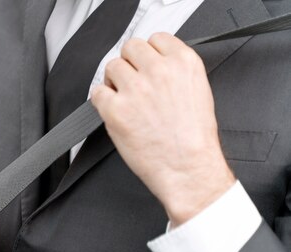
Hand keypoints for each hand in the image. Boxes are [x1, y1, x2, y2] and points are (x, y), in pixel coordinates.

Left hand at [91, 33, 234, 225]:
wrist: (187, 168)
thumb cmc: (193, 138)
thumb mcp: (197, 90)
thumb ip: (175, 71)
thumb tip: (153, 64)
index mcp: (183, 63)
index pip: (155, 39)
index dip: (148, 54)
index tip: (145, 66)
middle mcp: (159, 71)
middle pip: (130, 48)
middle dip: (129, 64)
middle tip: (132, 83)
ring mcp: (135, 89)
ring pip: (112, 66)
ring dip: (114, 81)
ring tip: (124, 99)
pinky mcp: (115, 110)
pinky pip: (97, 93)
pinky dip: (102, 101)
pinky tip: (115, 112)